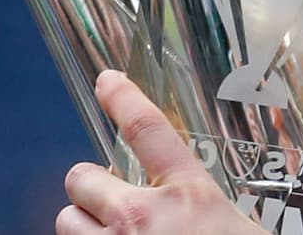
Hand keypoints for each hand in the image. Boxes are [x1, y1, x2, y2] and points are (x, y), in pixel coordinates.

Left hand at [56, 70, 267, 234]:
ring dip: (83, 228)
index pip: (149, 130)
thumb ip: (198, 207)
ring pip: (67, 222)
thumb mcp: (235, 226)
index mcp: (190, 195)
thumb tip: (176, 198)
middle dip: (91, 189)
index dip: (123, 98)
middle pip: (82, 178)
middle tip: (110, 203)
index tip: (107, 81)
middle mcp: (145, 218)